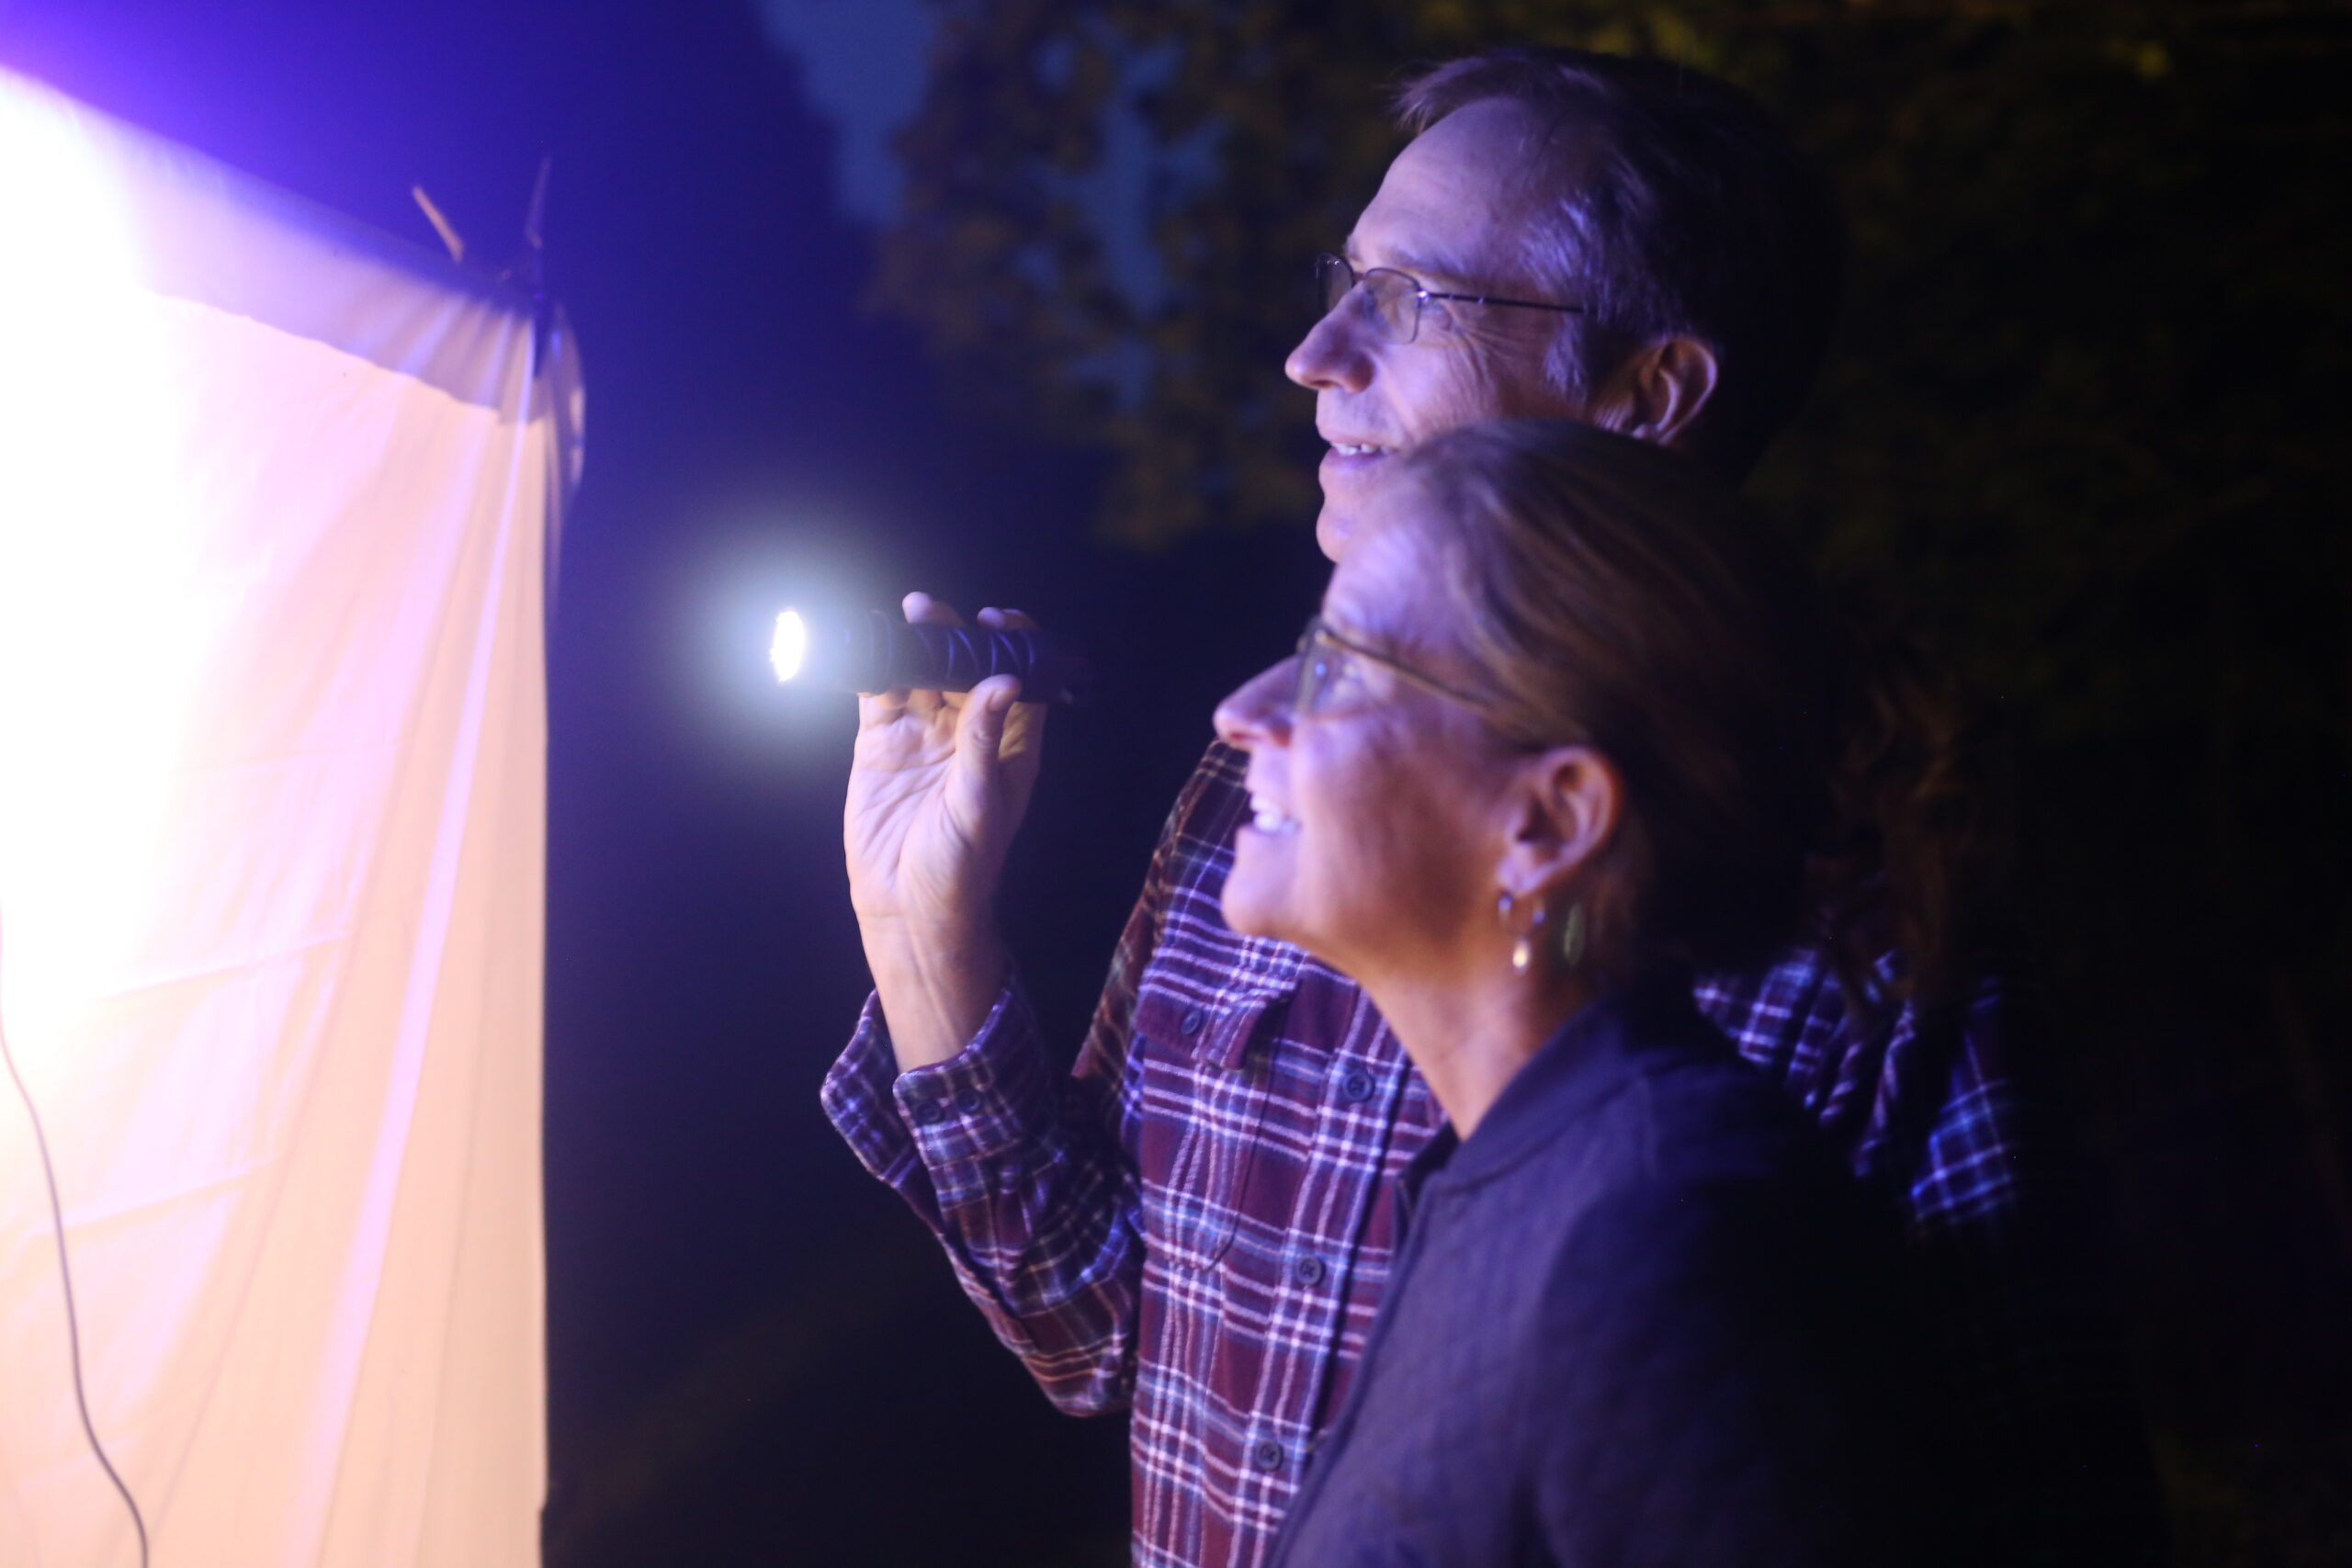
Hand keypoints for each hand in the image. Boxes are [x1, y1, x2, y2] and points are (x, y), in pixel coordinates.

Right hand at [843, 593, 1047, 1065]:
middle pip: (963, 669)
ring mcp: (922, 735)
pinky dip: (873, 667)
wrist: (906, 908)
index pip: (1017, 681)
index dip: (1012, 644)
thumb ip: (985, 741)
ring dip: (913, 644)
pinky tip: (868, 641)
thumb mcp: (978, 804)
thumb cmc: (960, 866)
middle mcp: (967, 732)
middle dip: (953, 635)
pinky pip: (879, 695)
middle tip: (933, 609)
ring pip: (920, 675)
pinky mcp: (880, 744)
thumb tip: (1005, 681)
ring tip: (905, 615)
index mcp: (1008, 745)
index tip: (999, 618)